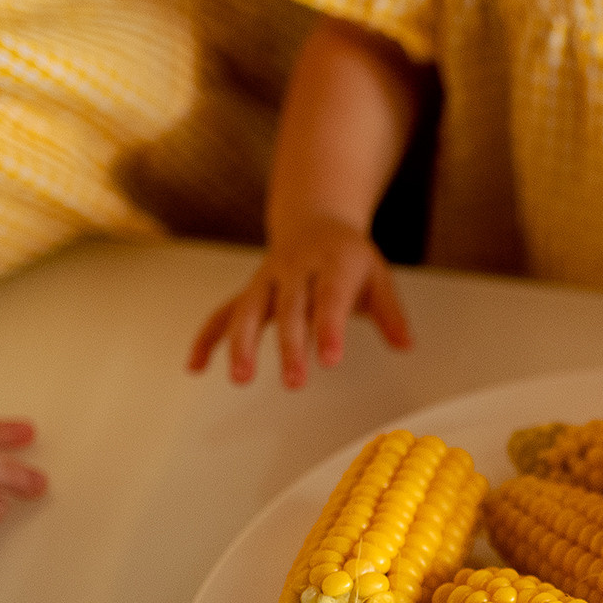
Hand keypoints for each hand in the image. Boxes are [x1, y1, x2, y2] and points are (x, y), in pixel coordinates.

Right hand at [189, 217, 409, 387]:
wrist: (315, 221)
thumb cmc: (349, 258)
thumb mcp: (378, 277)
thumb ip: (391, 313)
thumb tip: (406, 345)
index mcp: (332, 262)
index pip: (330, 298)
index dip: (329, 328)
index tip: (330, 359)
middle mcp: (295, 268)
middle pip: (289, 309)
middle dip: (290, 346)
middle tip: (294, 382)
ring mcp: (267, 279)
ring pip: (249, 310)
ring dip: (242, 344)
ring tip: (241, 377)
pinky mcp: (249, 291)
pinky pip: (222, 313)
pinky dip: (207, 339)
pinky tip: (196, 366)